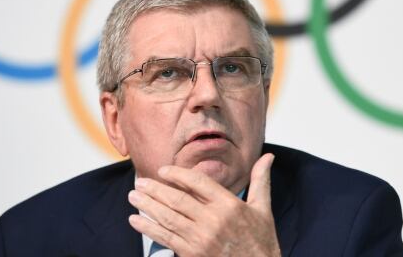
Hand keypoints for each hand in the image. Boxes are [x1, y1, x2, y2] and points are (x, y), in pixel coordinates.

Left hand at [128, 153, 280, 256]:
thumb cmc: (261, 241)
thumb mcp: (264, 209)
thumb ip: (261, 180)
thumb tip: (268, 155)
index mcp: (229, 205)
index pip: (197, 182)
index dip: (178, 174)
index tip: (163, 170)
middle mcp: (213, 220)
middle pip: (177, 199)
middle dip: (155, 189)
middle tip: (139, 182)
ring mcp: (201, 239)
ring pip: (168, 218)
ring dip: (147, 206)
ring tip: (134, 196)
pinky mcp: (193, 255)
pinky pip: (166, 239)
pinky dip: (148, 229)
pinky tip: (136, 221)